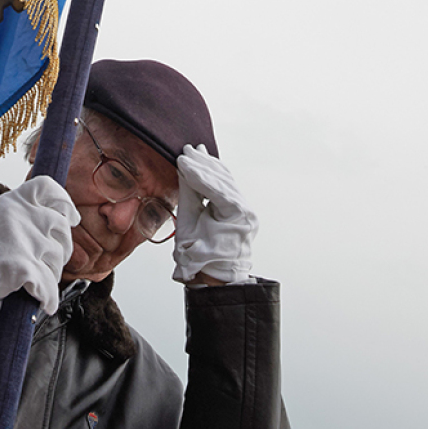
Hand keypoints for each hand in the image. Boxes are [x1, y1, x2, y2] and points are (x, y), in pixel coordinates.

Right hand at [0, 177, 79, 314]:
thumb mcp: (1, 218)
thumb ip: (26, 214)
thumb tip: (60, 218)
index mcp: (13, 201)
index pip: (47, 187)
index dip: (63, 201)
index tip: (70, 216)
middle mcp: (21, 216)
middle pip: (61, 227)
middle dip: (62, 247)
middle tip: (51, 259)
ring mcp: (25, 242)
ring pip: (58, 258)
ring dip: (51, 273)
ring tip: (36, 280)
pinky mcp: (24, 269)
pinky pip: (50, 286)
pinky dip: (49, 298)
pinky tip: (43, 301)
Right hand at [171, 145, 257, 285]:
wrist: (217, 278)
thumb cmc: (201, 259)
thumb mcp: (188, 227)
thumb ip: (188, 196)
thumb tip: (184, 171)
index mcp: (237, 218)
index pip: (216, 189)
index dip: (197, 173)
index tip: (181, 159)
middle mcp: (246, 211)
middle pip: (223, 180)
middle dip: (203, 164)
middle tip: (187, 150)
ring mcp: (246, 209)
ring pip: (227, 181)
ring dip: (210, 165)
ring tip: (196, 151)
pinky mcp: (240, 209)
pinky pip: (228, 187)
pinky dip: (216, 174)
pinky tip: (208, 163)